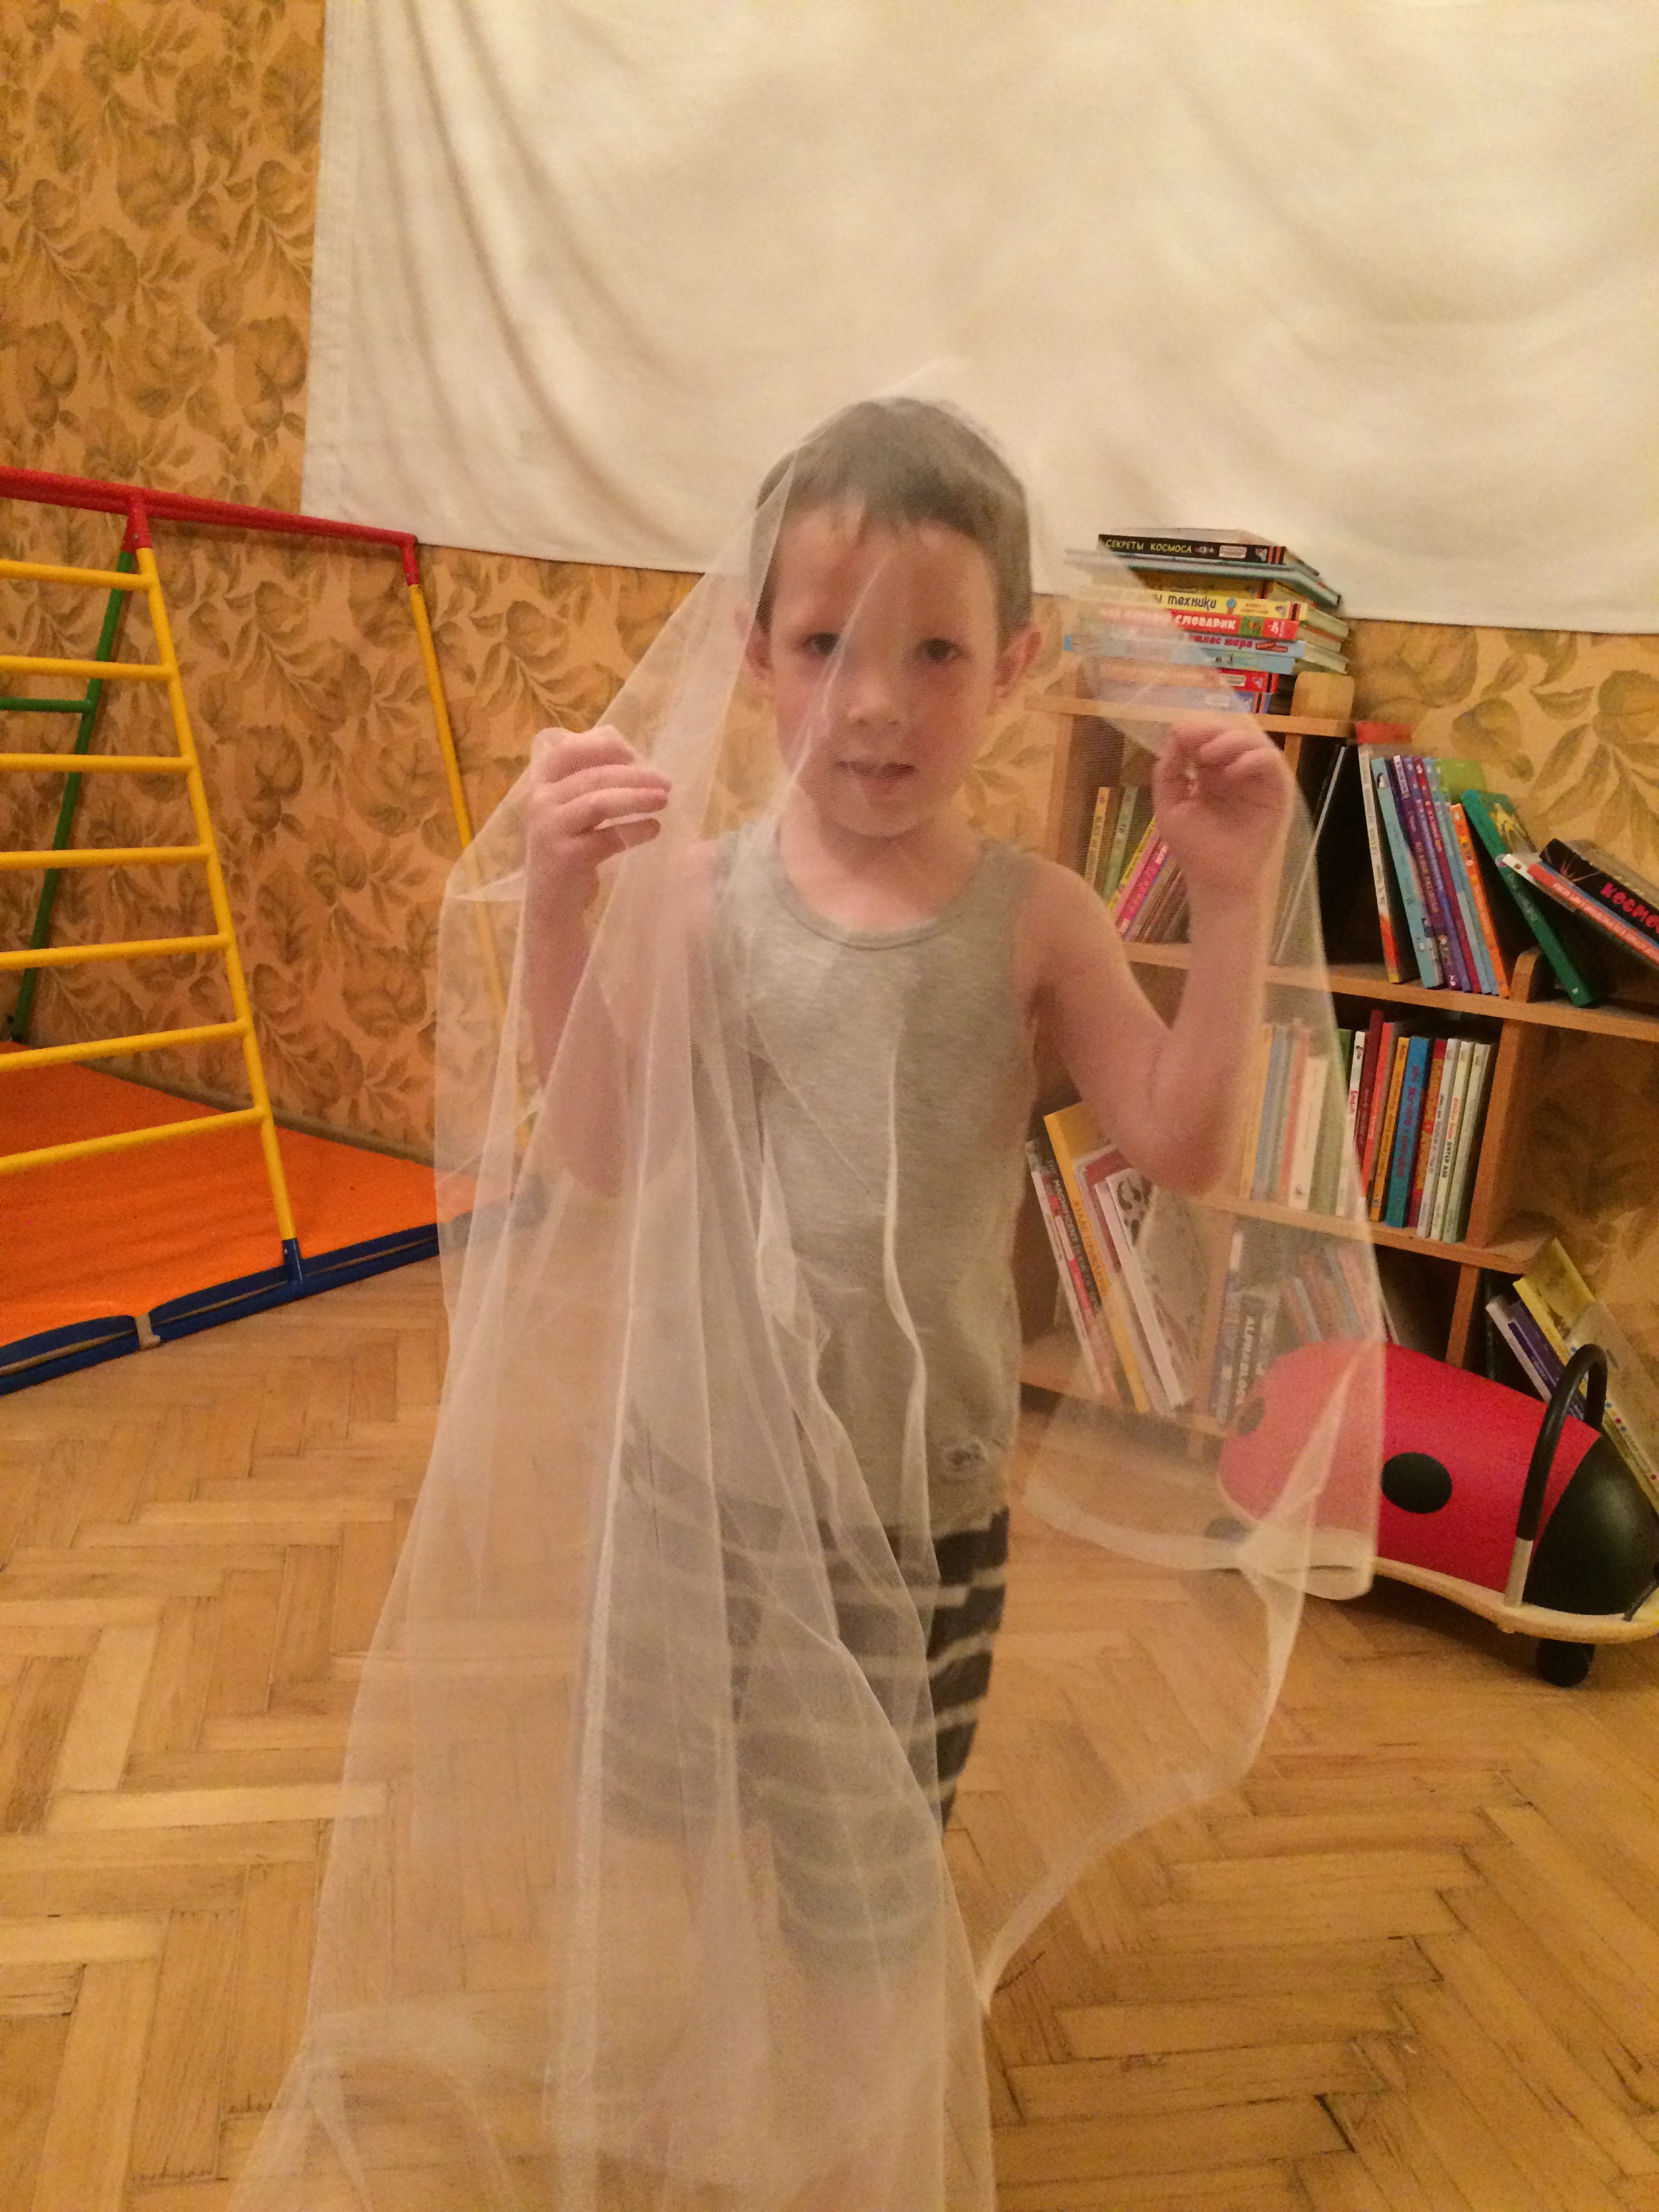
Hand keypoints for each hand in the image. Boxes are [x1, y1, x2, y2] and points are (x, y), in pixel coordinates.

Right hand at [524, 726, 670, 917]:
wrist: (552, 905)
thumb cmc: (570, 852)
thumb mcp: (574, 813)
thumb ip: (591, 783)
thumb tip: (628, 753)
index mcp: (541, 786)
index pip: (566, 751)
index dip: (600, 746)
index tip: (633, 754)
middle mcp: (540, 803)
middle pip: (592, 777)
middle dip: (634, 776)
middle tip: (666, 782)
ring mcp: (549, 830)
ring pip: (598, 802)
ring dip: (636, 798)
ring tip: (664, 800)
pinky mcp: (564, 857)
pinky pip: (606, 837)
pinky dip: (635, 830)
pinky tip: (654, 830)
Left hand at [1152, 718, 1292, 910]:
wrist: (1217, 881)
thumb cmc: (1194, 848)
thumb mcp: (1170, 806)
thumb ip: (1168, 771)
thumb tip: (1175, 735)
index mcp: (1209, 770)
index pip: (1205, 737)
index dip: (1193, 730)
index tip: (1179, 733)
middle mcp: (1235, 769)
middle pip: (1229, 733)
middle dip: (1210, 730)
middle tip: (1193, 738)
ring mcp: (1257, 778)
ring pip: (1253, 741)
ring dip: (1229, 741)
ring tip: (1208, 757)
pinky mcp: (1277, 790)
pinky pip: (1271, 762)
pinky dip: (1253, 760)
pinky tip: (1232, 773)